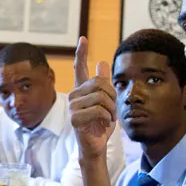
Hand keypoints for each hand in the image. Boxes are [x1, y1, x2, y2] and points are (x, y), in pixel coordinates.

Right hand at [68, 37, 116, 160]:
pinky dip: (106, 117)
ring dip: (111, 109)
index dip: (81, 52)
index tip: (83, 38)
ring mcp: (72, 106)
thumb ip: (104, 84)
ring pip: (100, 96)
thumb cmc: (99, 125)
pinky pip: (98, 109)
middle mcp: (74, 95)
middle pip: (99, 82)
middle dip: (112, 96)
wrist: (95, 146)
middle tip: (112, 109)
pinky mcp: (74, 118)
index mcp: (81, 90)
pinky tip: (103, 123)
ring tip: (108, 118)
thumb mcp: (106, 102)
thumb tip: (102, 62)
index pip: (80, 67)